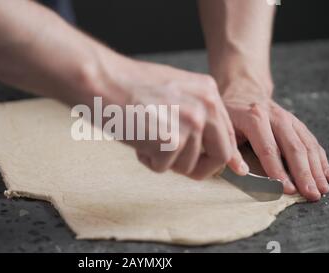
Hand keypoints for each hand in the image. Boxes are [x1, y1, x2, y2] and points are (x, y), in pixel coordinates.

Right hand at [95, 56, 248, 178]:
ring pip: (188, 166)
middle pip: (221, 155)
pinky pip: (164, 168)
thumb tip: (205, 146)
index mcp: (208, 91)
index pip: (227, 134)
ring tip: (144, 136)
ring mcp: (191, 123)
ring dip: (164, 160)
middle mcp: (206, 106)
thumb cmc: (127, 86)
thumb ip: (194, 115)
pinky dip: (148, 160)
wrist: (101, 81)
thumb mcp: (173, 92)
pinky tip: (136, 139)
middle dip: (199, 167)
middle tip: (175, 162)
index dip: (218, 155)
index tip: (216, 167)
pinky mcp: (172, 141)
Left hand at [221, 80, 328, 200]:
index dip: (278, 171)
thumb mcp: (224, 128)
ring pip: (307, 144)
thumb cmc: (230, 115)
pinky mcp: (297, 123)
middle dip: (304, 174)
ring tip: (322, 189)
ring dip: (316, 169)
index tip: (287, 189)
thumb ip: (230, 150)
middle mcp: (276, 116)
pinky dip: (321, 159)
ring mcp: (289, 119)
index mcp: (254, 118)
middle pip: (293, 147)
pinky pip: (312, 141)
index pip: (269, 149)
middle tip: (311, 194)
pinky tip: (327, 175)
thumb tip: (241, 172)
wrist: (244, 91)